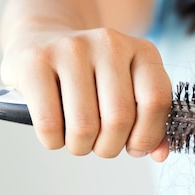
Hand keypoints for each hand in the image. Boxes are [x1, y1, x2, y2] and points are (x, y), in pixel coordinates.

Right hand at [0, 27, 171, 161]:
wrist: (43, 40)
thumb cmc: (93, 76)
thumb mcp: (130, 87)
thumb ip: (151, 121)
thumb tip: (159, 155)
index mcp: (142, 50)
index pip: (156, 99)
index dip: (148, 135)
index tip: (135, 146)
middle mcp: (110, 44)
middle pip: (120, 118)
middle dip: (111, 147)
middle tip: (102, 144)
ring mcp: (72, 49)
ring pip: (84, 126)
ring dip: (82, 146)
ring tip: (79, 138)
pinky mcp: (35, 62)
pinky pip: (49, 124)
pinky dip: (54, 141)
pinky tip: (57, 131)